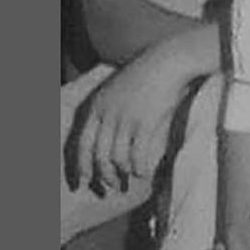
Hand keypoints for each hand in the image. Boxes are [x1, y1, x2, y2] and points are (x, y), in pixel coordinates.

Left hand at [66, 45, 193, 192]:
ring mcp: (125, 119)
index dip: (81, 166)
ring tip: (130, 180)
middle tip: (110, 188)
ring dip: (122, 173)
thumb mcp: (118, 91)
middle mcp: (107, 114)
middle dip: (103, 176)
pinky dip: (138, 168)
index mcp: (97, 106)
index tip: (82, 182)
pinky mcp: (144, 124)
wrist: (168, 62)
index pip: (82, 144)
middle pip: (98, 155)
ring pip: (116, 158)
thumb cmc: (147, 76)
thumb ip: (109, 113)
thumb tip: (108, 142)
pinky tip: (143, 173)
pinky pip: (136, 155)